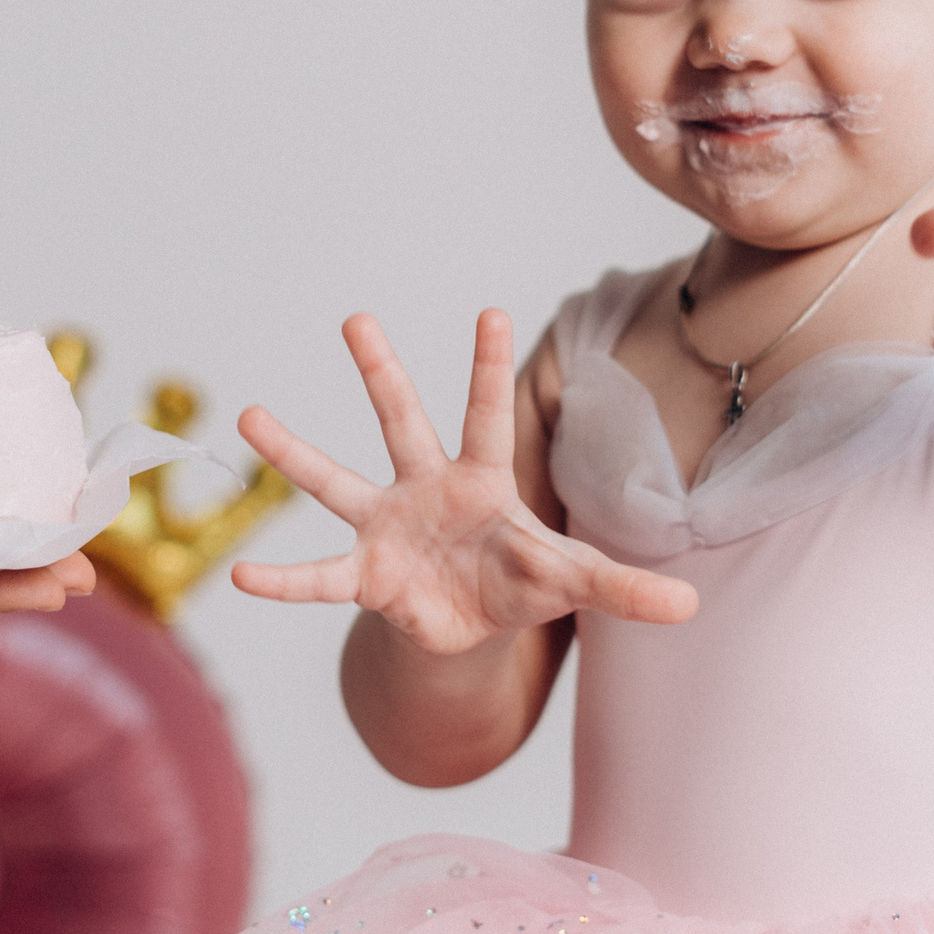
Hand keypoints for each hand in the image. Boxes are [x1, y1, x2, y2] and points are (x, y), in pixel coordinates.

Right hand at [232, 309, 694, 653]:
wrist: (469, 624)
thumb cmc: (520, 581)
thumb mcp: (573, 583)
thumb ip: (624, 589)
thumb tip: (693, 605)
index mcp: (481, 481)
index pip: (489, 415)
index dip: (489, 366)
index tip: (492, 308)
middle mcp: (426, 488)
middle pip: (404, 421)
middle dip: (382, 372)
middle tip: (356, 319)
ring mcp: (388, 527)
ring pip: (337, 482)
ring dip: (294, 453)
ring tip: (249, 416)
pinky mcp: (366, 577)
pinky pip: (319, 577)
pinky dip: (282, 581)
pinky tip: (240, 579)